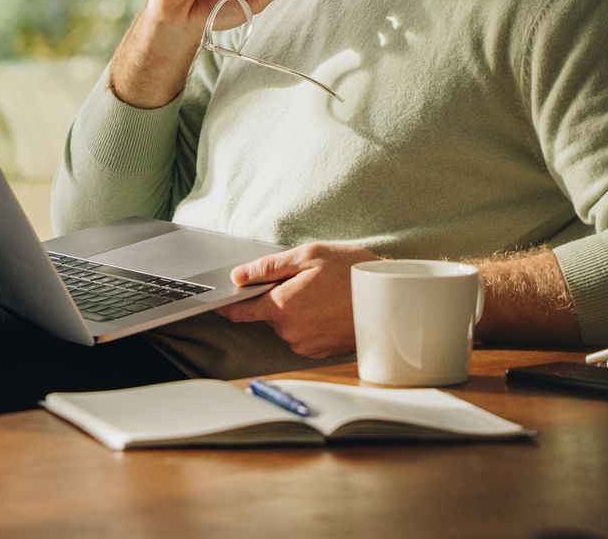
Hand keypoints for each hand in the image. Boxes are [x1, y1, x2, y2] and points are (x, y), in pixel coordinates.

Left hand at [212, 242, 377, 358]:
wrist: (388, 298)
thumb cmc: (351, 272)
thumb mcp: (308, 256)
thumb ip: (268, 267)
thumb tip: (238, 276)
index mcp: (282, 306)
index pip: (241, 311)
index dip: (228, 304)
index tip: (219, 300)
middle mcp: (290, 331)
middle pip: (268, 314)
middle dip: (278, 297)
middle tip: (304, 280)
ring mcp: (306, 345)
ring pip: (287, 324)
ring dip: (296, 310)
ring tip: (323, 294)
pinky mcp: (320, 352)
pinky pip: (303, 335)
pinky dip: (310, 322)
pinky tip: (329, 308)